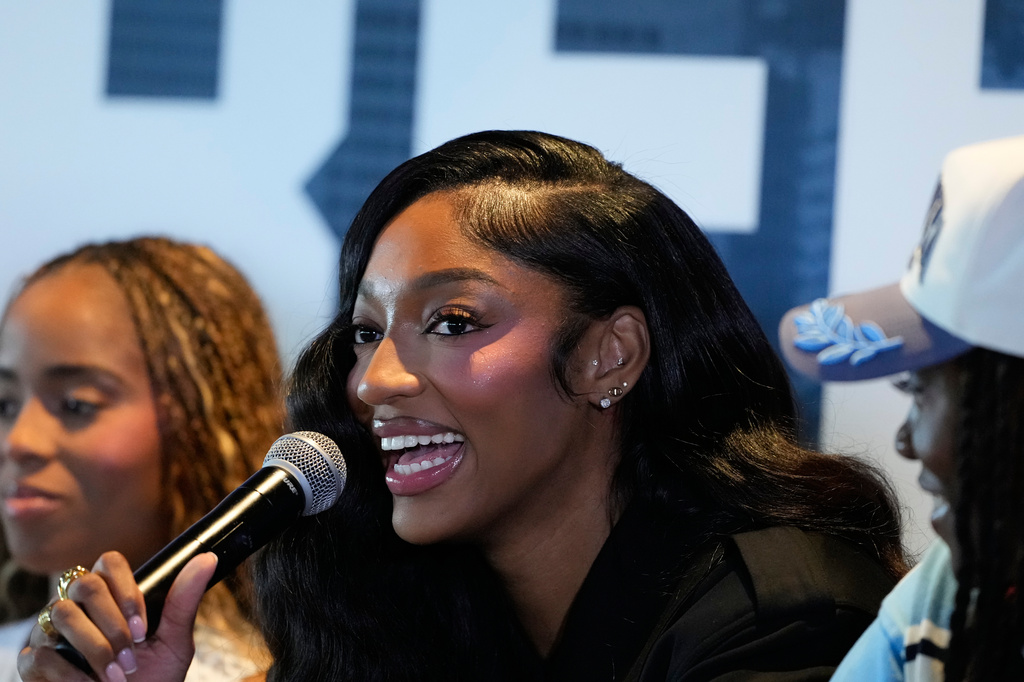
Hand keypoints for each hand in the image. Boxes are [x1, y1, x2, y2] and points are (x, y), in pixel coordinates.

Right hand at [17, 550, 216, 681]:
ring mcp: (52, 632)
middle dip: (113, 623)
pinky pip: (41, 653)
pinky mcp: (33, 661)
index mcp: (111, 597)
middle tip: (132, 653)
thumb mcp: (173, 642)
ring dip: (95, 648)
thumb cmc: (152, 680)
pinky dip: (70, 673)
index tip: (143, 626)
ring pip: (61, 613)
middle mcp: (78, 606)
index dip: (126, 589)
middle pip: (85, 584)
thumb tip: (207, 558)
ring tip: (117, 675)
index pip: (109, 562)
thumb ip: (184, 601)